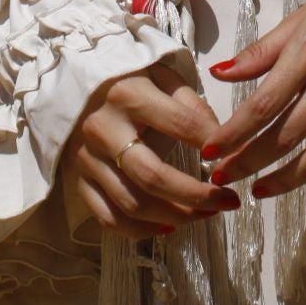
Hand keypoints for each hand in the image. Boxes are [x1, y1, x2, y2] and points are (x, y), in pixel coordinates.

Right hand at [64, 62, 241, 240]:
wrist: (70, 83)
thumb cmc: (124, 79)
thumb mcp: (157, 74)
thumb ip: (189, 101)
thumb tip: (218, 138)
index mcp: (128, 94)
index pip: (180, 124)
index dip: (213, 143)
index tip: (235, 157)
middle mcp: (104, 129)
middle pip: (153, 176)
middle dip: (197, 195)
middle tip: (228, 202)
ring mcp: (88, 159)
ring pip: (133, 203)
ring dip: (176, 216)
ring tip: (206, 214)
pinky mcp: (79, 181)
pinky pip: (108, 218)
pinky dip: (140, 230)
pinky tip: (168, 226)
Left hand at [201, 0, 305, 205]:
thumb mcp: (300, 19)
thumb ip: (261, 51)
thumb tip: (219, 72)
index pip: (265, 103)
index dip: (236, 132)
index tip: (212, 152)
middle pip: (288, 135)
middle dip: (251, 161)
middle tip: (224, 177)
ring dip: (287, 180)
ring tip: (260, 191)